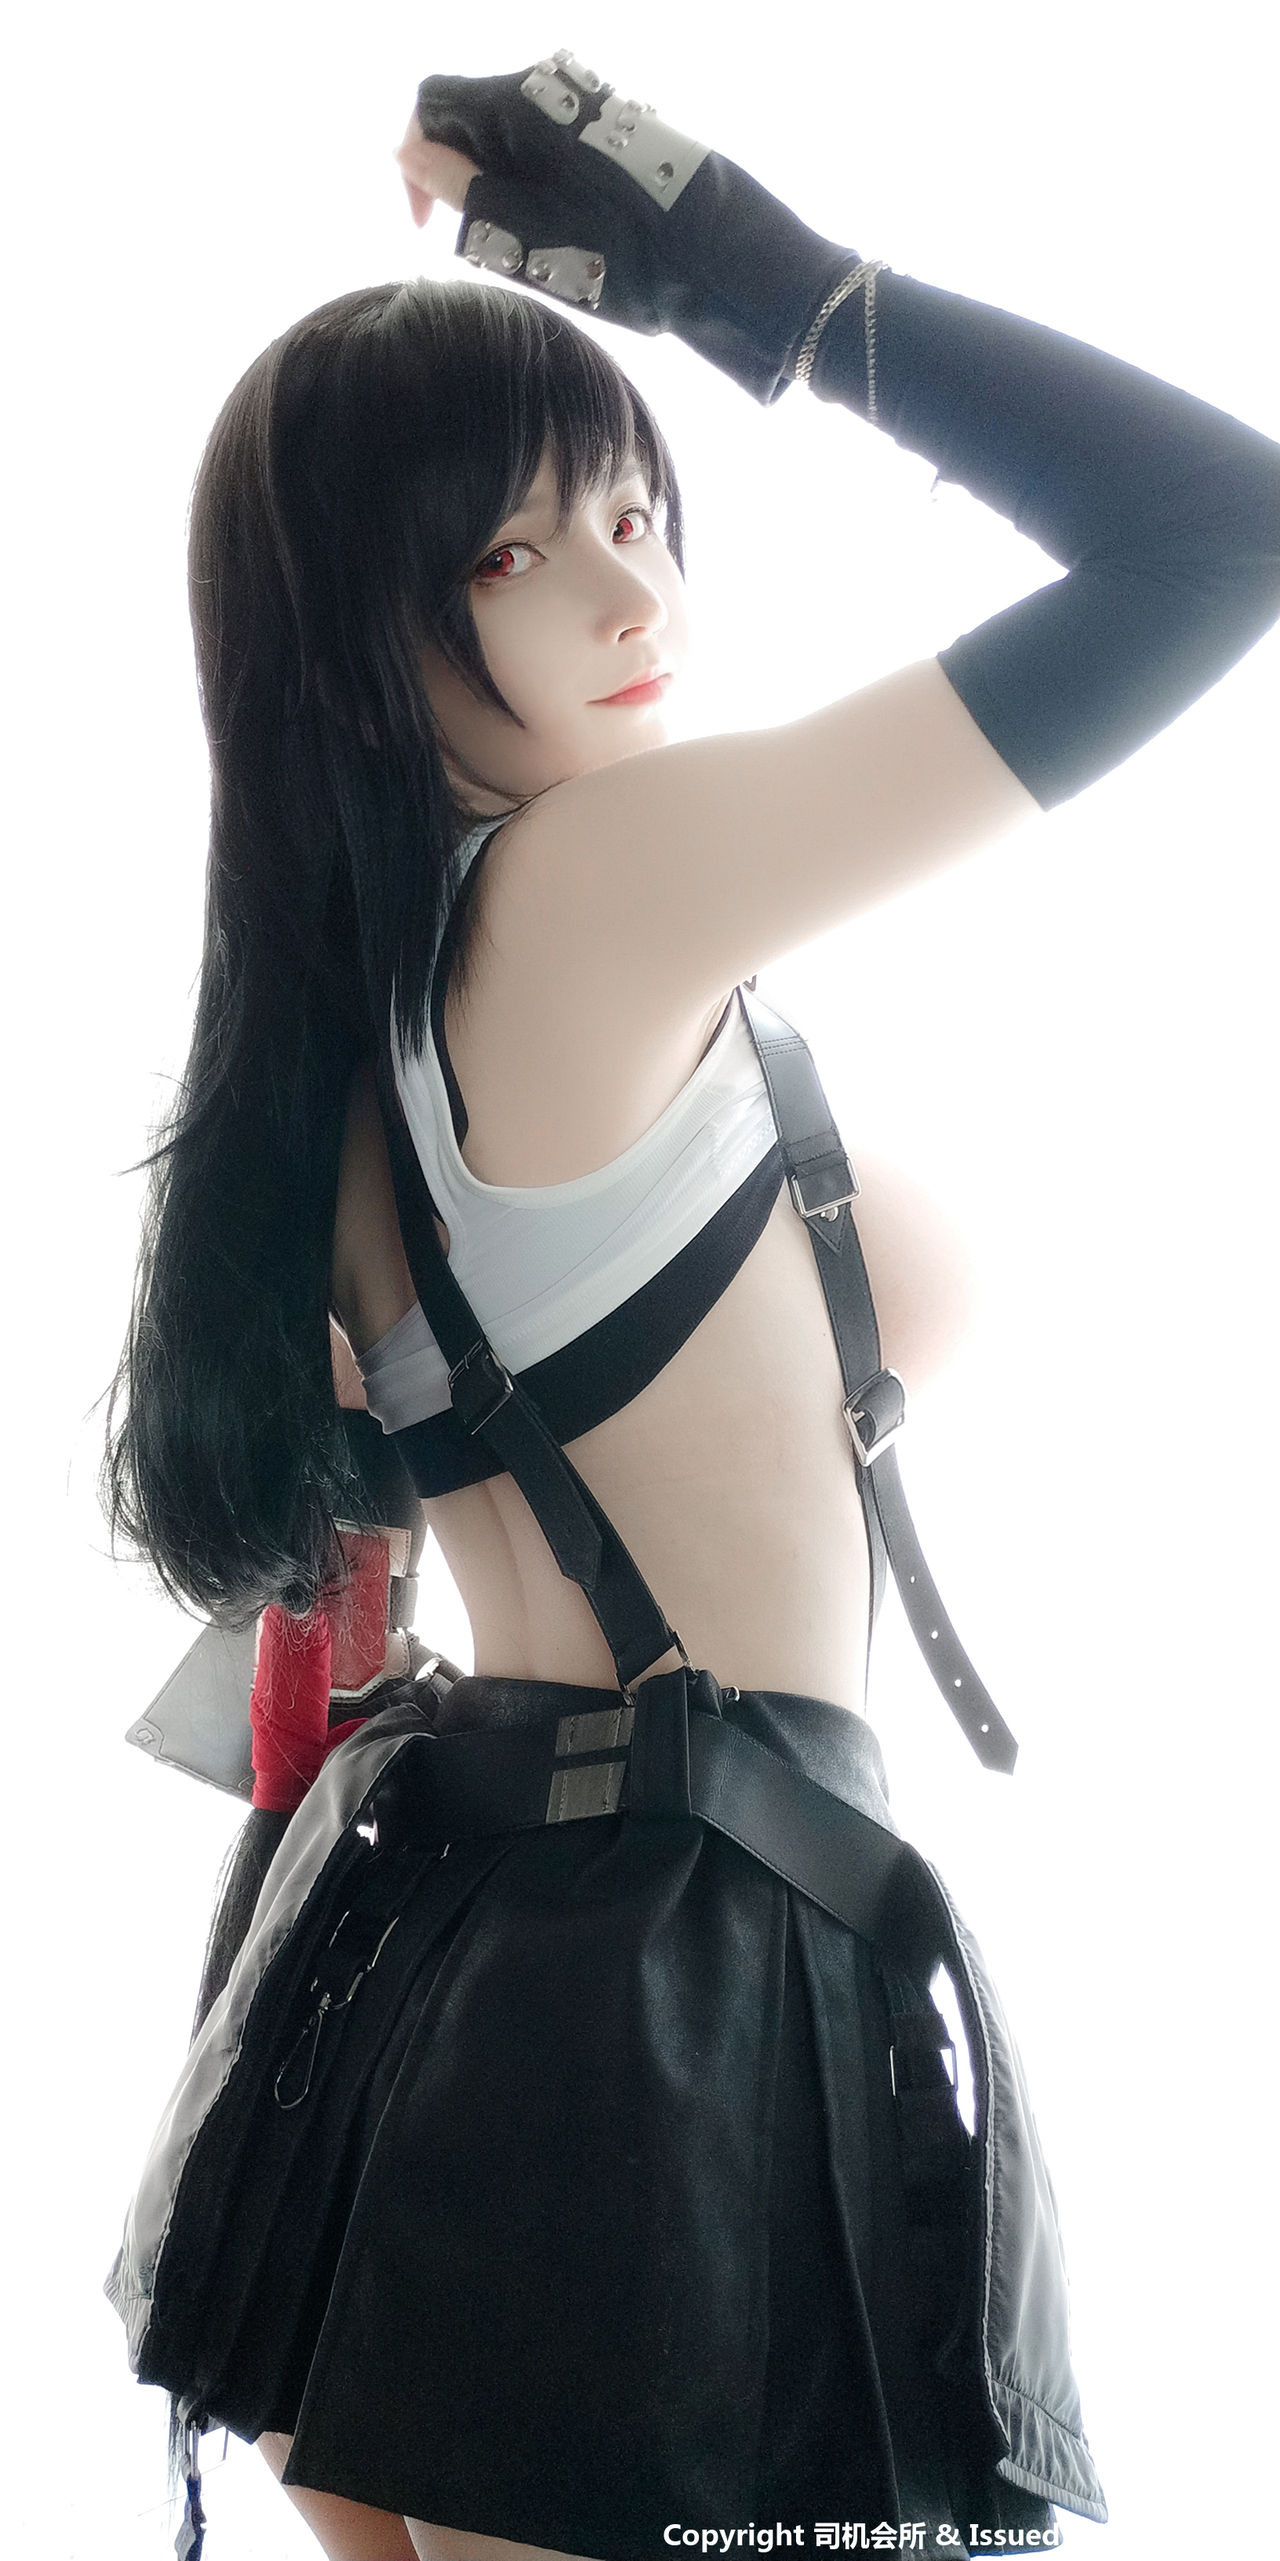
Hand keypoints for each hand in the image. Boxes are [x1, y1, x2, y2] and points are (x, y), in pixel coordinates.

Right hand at [403, 57, 853, 405]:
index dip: (414, 160)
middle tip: (492, 249)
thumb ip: (462, 189)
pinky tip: (577, 239)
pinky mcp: (621, 129)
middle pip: (474, 119)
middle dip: (465, 181)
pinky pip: (557, 152)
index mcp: (521, 99)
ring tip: (542, 250)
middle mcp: (555, 86)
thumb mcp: (528, 238)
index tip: (425, 223)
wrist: (732, 263)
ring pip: (517, 140)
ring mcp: (591, 103)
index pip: (433, 103)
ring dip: (507, 193)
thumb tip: (409, 154)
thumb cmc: (629, 260)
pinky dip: (545, 192)